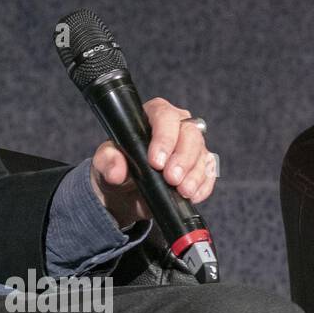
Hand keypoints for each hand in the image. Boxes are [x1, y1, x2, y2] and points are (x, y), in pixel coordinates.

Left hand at [89, 97, 216, 227]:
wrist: (125, 193)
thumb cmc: (116, 166)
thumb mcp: (104, 162)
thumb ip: (108, 161)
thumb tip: (117, 171)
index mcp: (151, 116)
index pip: (164, 116)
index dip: (164, 138)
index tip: (156, 162)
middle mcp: (176, 127)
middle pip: (190, 134)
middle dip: (182, 158)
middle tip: (171, 179)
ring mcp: (190, 147)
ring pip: (202, 153)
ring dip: (195, 174)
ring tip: (182, 191)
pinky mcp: (200, 166)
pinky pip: (209, 173)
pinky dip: (203, 185)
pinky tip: (192, 195)